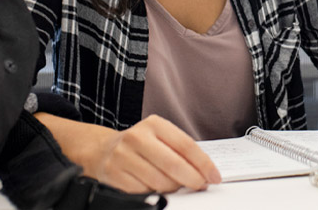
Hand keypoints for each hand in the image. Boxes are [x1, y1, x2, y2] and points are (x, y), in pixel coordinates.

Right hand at [61, 115, 220, 193]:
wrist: (102, 151)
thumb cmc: (140, 146)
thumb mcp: (160, 138)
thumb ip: (181, 151)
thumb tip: (204, 173)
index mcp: (154, 124)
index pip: (186, 145)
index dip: (203, 164)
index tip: (214, 176)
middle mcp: (137, 137)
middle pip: (173, 165)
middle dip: (192, 179)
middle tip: (200, 185)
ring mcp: (123, 156)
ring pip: (160, 181)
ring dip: (173, 188)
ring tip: (175, 184)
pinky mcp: (114, 175)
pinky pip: (144, 192)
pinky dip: (155, 193)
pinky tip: (155, 186)